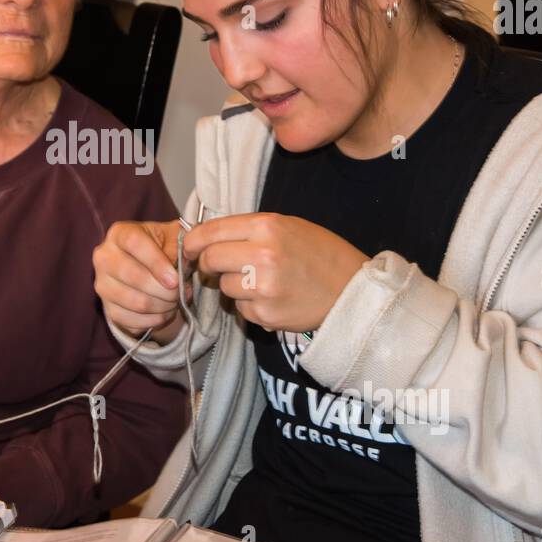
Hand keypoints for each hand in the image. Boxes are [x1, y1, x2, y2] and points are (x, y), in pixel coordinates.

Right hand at [93, 218, 190, 343]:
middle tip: (181, 292)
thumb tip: (179, 269)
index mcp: (119, 233)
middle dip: (164, 290)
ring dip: (162, 306)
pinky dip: (153, 320)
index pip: (134, 244)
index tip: (175, 279)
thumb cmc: (164, 248)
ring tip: (175, 301)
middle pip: (132, 276)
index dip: (156, 262)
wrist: (150, 268)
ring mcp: (102, 284)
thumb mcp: (174, 238)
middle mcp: (104, 257)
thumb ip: (178, 247)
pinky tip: (165, 312)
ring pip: (134, 302)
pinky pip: (131, 321)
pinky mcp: (106, 308)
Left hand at [182, 212, 368, 333]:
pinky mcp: (265, 314)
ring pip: (224, 286)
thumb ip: (249, 229)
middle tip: (220, 266)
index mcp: (267, 227)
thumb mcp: (289, 226)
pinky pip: (241, 308)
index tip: (189, 247)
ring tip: (262, 282)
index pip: (210, 231)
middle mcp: (262, 255)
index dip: (193, 240)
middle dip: (209, 264)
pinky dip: (250, 305)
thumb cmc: (321, 255)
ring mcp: (262, 287)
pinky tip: (273, 298)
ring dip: (234, 286)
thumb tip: (207, 237)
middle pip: (210, 259)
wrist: (353, 292)